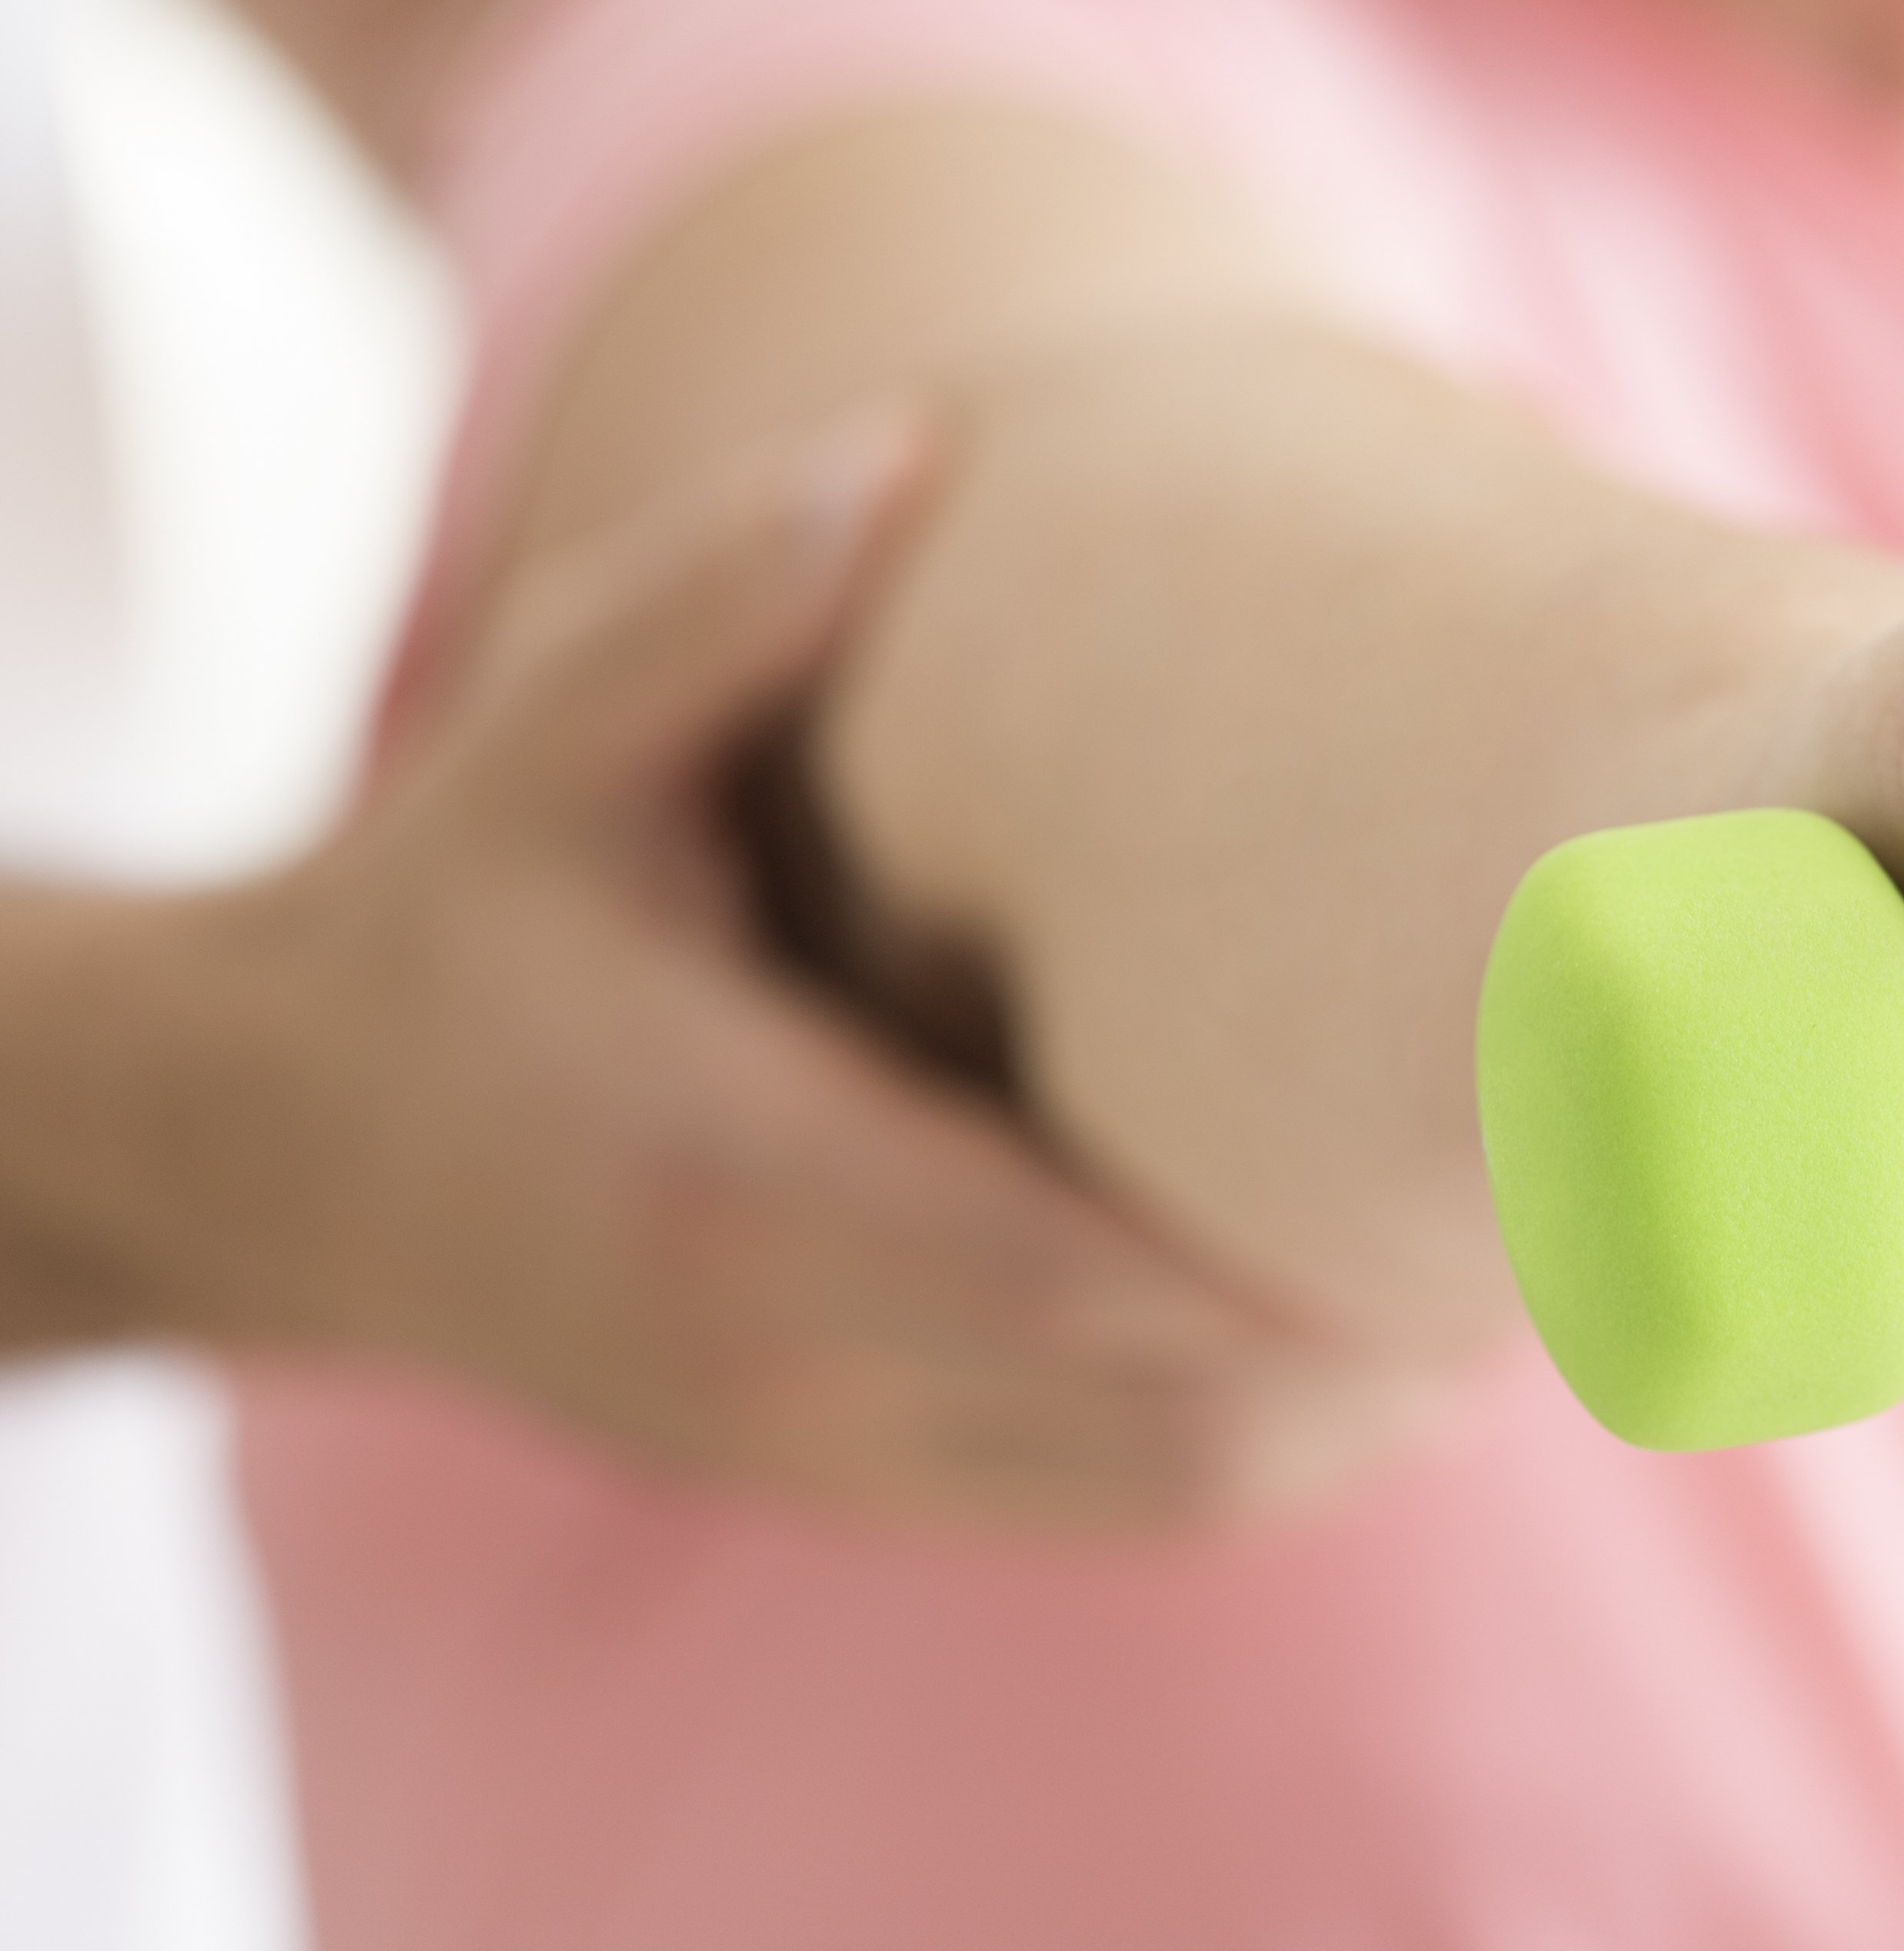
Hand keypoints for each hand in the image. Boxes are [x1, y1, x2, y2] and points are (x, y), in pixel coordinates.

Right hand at [100, 416, 1455, 1529]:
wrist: (290, 1142)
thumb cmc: (459, 906)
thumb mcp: (551, 728)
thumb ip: (721, 598)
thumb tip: (913, 443)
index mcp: (729, 1153)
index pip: (1062, 1261)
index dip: (1289, 1262)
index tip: (1485, 1177)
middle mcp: (778, 1334)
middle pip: (1157, 1418)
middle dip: (1378, 1345)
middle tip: (1566, 1197)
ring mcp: (806, 1435)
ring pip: (1151, 1494)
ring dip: (1338, 1408)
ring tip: (1497, 1262)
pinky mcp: (826, 1471)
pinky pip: (1091, 1507)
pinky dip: (1243, 1444)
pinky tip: (1351, 1329)